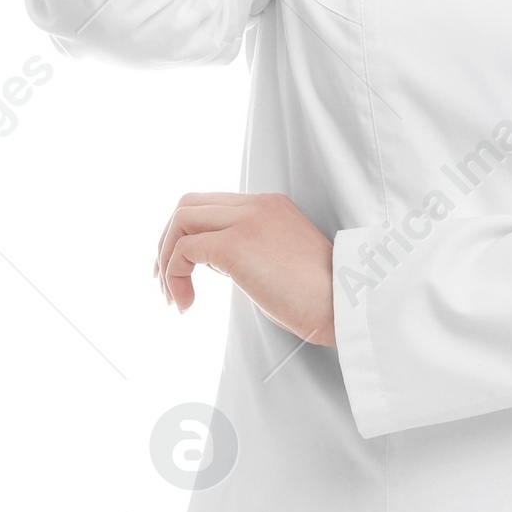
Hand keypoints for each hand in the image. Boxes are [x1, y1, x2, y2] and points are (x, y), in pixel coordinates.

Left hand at [155, 190, 335, 343]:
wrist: (348, 305)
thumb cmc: (322, 299)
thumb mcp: (281, 263)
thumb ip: (249, 253)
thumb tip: (215, 265)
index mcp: (268, 206)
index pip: (210, 205)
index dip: (185, 235)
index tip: (178, 270)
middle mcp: (256, 205)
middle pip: (187, 205)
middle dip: (166, 243)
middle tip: (164, 283)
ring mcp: (246, 221)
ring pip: (180, 222)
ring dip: (166, 261)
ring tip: (173, 298)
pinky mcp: (235, 245)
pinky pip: (185, 251)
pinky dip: (175, 277)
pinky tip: (186, 305)